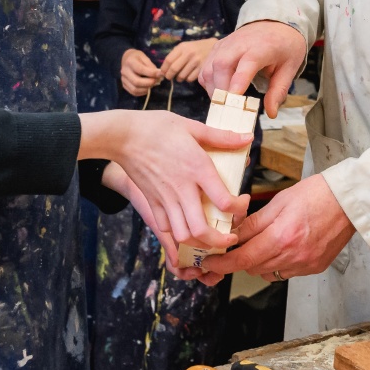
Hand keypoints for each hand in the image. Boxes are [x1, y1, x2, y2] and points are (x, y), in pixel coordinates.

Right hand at [77, 109, 251, 256]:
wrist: (122, 135)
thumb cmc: (157, 128)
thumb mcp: (192, 127)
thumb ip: (221, 137)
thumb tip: (248, 137)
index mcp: (197, 169)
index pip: (223, 201)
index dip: (238, 209)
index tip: (242, 203)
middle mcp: (182, 189)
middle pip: (201, 230)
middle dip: (220, 241)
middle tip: (230, 237)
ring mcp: (165, 199)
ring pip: (182, 235)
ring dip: (199, 242)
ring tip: (210, 237)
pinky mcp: (152, 202)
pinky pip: (165, 228)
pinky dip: (177, 235)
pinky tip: (187, 228)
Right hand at [120, 49, 161, 97]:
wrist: (126, 59)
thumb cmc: (137, 58)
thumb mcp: (144, 57)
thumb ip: (151, 66)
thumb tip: (159, 75)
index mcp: (130, 62)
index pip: (140, 69)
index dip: (151, 73)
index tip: (160, 74)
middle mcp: (124, 71)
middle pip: (137, 82)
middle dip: (149, 83)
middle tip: (158, 81)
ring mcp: (123, 79)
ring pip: (135, 89)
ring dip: (146, 89)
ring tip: (154, 84)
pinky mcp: (124, 85)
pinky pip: (134, 92)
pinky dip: (143, 92)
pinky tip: (148, 87)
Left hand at [161, 39, 215, 86]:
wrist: (213, 47)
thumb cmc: (195, 48)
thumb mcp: (184, 47)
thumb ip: (174, 56)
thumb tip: (163, 70)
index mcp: (182, 47)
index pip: (169, 60)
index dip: (164, 68)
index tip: (162, 73)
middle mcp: (189, 53)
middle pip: (174, 69)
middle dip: (169, 75)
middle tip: (169, 77)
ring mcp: (196, 61)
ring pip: (181, 75)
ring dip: (178, 78)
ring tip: (180, 76)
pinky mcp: (202, 68)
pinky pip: (190, 78)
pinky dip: (187, 79)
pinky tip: (189, 75)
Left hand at [197, 174, 353, 283]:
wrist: (350, 200)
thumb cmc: (317, 194)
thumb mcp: (279, 202)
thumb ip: (254, 222)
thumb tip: (232, 234)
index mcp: (281, 237)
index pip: (242, 259)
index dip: (222, 264)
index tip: (210, 263)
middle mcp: (292, 255)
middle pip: (253, 268)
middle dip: (241, 258)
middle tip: (238, 244)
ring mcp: (305, 265)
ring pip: (268, 272)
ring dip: (260, 261)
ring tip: (267, 241)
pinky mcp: (315, 268)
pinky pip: (287, 272)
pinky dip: (279, 262)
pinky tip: (286, 245)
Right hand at [200, 21, 307, 116]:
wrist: (275, 23)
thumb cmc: (284, 46)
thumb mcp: (290, 67)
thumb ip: (278, 90)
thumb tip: (271, 113)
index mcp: (263, 47)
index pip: (248, 61)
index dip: (239, 79)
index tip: (235, 96)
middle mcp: (240, 43)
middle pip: (221, 64)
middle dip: (221, 89)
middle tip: (228, 108)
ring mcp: (226, 44)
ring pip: (209, 66)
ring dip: (213, 88)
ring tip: (223, 102)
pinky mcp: (218, 47)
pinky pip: (206, 65)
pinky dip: (208, 81)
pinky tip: (219, 90)